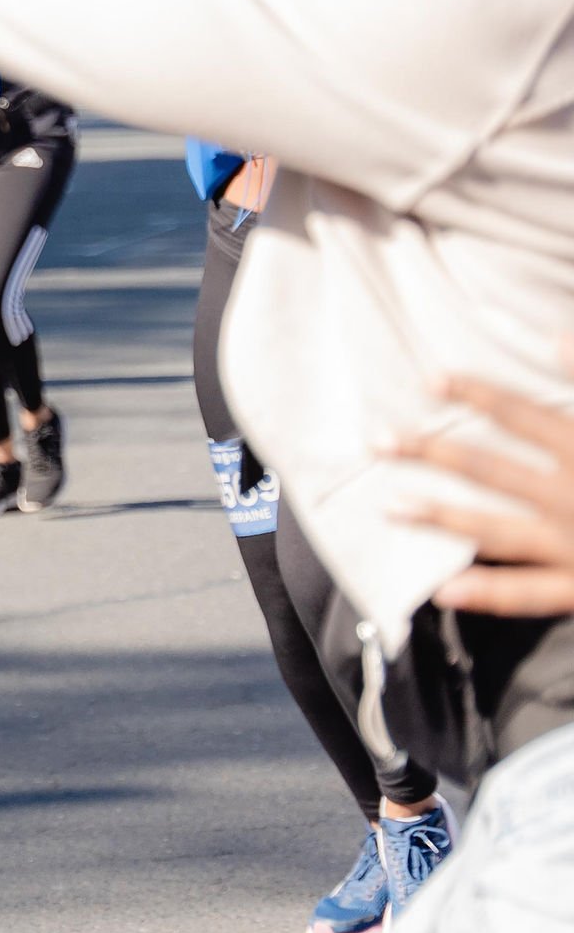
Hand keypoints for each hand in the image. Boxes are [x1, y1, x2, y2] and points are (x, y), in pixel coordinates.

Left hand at [380, 368, 573, 615]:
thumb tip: (556, 335)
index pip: (524, 416)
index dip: (477, 393)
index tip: (430, 377)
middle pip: (491, 469)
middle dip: (431, 452)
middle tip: (376, 439)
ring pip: (496, 530)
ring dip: (440, 517)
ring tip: (389, 507)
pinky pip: (530, 596)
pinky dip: (487, 594)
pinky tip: (443, 590)